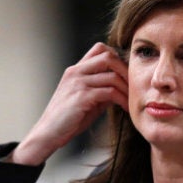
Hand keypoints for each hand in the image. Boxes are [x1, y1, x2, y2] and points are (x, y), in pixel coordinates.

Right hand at [10, 43, 127, 165]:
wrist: (48, 133)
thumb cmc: (68, 119)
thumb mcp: (87, 99)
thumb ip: (102, 89)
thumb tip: (122, 86)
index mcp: (76, 70)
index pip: (100, 49)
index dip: (117, 57)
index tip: (126, 74)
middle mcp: (76, 72)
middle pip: (108, 56)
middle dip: (125, 69)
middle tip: (134, 85)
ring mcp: (78, 83)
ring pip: (111, 75)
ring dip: (126, 88)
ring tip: (132, 100)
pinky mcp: (81, 97)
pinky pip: (109, 92)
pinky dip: (121, 99)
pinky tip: (125, 108)